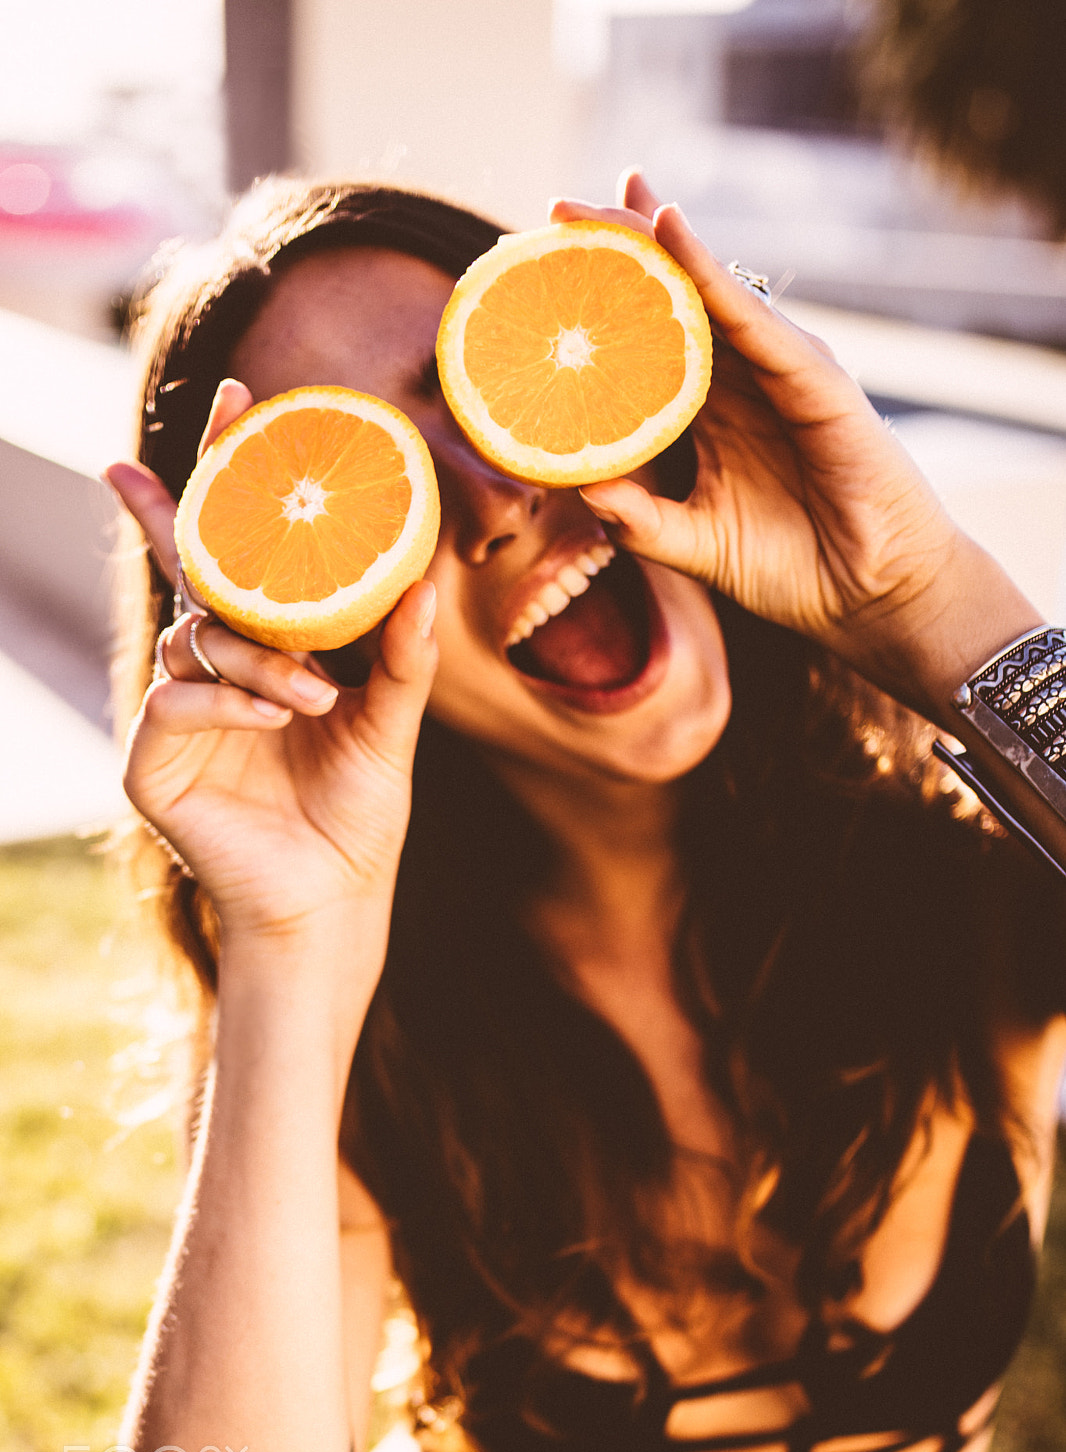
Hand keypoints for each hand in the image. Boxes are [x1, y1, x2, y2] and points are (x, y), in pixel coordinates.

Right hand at [108, 381, 437, 939]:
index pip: (243, 551)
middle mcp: (214, 668)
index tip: (239, 399)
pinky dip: (228, 701)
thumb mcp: (390, 725)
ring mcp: (179, 712)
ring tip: (311, 693)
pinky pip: (177, 700)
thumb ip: (400, 659)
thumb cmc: (358, 813)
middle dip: (177, 508)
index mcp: (267, 648)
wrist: (334, 899)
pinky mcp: (153, 761)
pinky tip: (274, 715)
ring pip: (196, 638)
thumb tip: (423, 581)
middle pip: (189, 569)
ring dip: (256, 656)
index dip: (233, 476)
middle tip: (147, 451)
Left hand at [551, 172, 1040, 716]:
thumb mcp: (696, 545)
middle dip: (620, 246)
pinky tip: (671, 232)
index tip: (545, 258)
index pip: (651, 338)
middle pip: (673, 296)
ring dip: (654, 243)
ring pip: (709, 290)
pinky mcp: (815, 379)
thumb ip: (638, 520)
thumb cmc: (794, 568)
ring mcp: (780, 371)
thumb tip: (573, 488)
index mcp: (713, 411)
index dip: (607, 296)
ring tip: (600, 205)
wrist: (871, 596)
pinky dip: (712, 275)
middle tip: (556, 207)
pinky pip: (754, 319)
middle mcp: (744, 378)